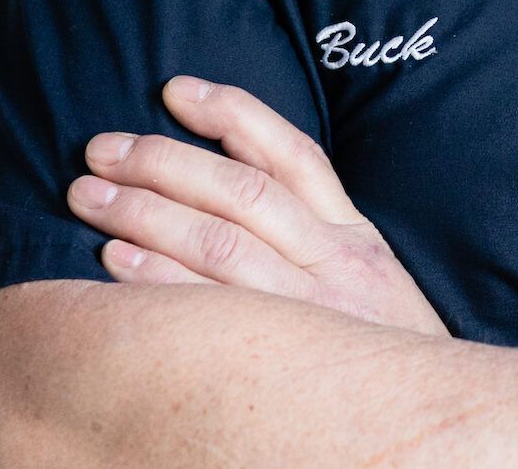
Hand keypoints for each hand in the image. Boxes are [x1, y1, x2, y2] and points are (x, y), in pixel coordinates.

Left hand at [66, 74, 448, 339]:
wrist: (426, 426)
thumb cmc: (380, 353)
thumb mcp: (367, 277)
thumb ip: (316, 229)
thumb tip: (239, 167)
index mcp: (353, 236)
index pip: (290, 153)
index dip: (231, 113)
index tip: (175, 90)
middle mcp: (334, 264)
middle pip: (241, 192)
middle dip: (164, 161)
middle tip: (101, 150)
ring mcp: (308, 315)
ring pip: (219, 244)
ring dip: (145, 214)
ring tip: (90, 198)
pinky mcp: (281, 365)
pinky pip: (208, 314)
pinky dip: (157, 282)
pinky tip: (114, 263)